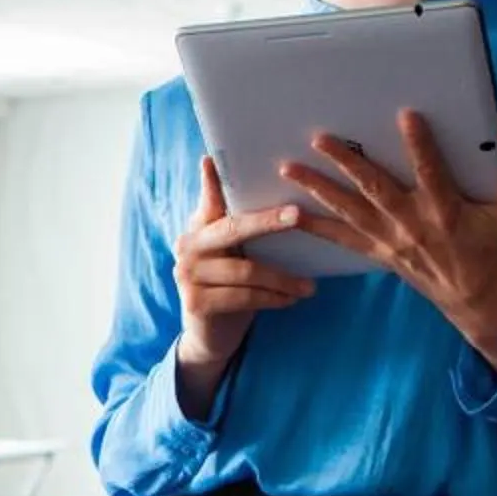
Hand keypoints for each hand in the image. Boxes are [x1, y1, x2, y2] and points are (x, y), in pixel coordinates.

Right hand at [173, 153, 316, 419]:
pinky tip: (292, 300)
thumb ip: (243, 229)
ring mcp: (187, 275)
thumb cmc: (232, 286)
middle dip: (267, 221)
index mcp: (199, 228)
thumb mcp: (235, 255)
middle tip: (297, 215)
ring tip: (309, 286)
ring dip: (283, 278)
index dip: (210, 181)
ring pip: (246, 270)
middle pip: (232, 229)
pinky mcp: (196, 302)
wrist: (210, 336)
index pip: (208, 200)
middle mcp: (187, 246)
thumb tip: (288, 202)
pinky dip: (273, 298)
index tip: (212, 159)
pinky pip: (244, 296)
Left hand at [282, 112, 496, 373]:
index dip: (419, 144)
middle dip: (345, 161)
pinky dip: (315, 226)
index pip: (430, 172)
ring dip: (318, 188)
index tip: (405, 115)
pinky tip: (289, 214)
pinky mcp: (380, 255)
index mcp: (447, 212)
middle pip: (374, 188)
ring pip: (349, 210)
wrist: (479, 304)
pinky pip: (342, 239)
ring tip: (289, 168)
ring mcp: (391, 241)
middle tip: (319, 138)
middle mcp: (412, 226)